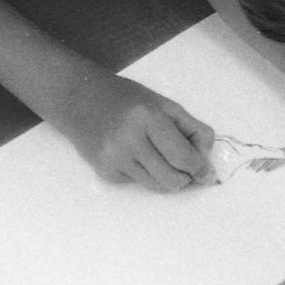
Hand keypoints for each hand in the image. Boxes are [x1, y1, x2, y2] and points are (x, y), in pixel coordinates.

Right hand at [52, 66, 215, 191]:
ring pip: (157, 186)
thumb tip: (205, 161)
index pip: (183, 156)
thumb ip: (190, 129)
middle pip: (172, 178)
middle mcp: (129, 141)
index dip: (200, 168)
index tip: (207, 174)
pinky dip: (145, 173)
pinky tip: (133, 154)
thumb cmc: (125, 98)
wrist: (78, 99)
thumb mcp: (162, 103)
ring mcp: (115, 159)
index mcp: (148, 118)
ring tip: (161, 158)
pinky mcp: (105, 172)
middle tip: (188, 170)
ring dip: (167, 178)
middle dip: (186, 178)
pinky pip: (138, 182)